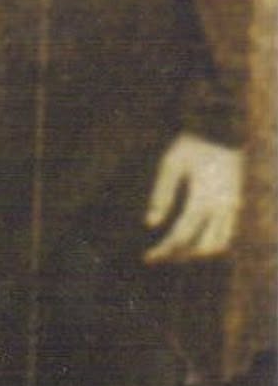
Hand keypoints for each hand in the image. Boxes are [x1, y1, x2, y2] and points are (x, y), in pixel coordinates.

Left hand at [144, 131, 243, 262]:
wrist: (223, 128)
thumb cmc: (192, 144)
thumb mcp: (171, 163)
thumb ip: (161, 195)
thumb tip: (150, 224)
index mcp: (203, 199)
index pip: (182, 237)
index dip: (164, 250)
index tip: (148, 257)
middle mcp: (222, 208)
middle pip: (200, 247)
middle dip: (178, 255)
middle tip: (158, 255)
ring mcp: (233, 208)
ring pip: (218, 245)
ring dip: (196, 253)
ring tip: (174, 251)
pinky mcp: (237, 204)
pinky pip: (227, 235)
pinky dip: (210, 243)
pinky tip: (192, 239)